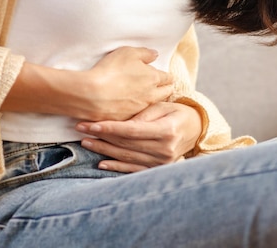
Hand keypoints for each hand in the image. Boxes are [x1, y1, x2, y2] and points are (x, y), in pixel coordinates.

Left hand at [76, 101, 202, 172]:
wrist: (196, 130)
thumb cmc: (176, 113)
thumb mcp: (162, 107)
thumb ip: (142, 115)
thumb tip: (119, 123)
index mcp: (166, 131)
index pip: (131, 131)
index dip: (109, 128)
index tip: (91, 124)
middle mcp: (165, 149)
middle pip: (126, 144)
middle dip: (101, 137)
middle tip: (81, 130)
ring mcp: (162, 162)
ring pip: (126, 157)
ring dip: (104, 151)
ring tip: (86, 143)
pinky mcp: (158, 169)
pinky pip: (133, 169)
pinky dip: (116, 167)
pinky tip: (102, 163)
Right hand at [77, 47, 173, 120]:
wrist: (91, 94)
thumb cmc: (110, 70)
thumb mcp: (128, 53)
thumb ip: (145, 53)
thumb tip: (155, 55)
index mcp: (154, 78)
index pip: (169, 78)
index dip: (166, 76)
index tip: (163, 76)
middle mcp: (151, 96)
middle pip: (167, 93)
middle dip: (165, 88)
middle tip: (158, 85)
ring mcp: (141, 109)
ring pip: (153, 104)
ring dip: (151, 99)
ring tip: (141, 95)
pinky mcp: (130, 119)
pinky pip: (138, 114)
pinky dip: (136, 109)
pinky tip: (128, 105)